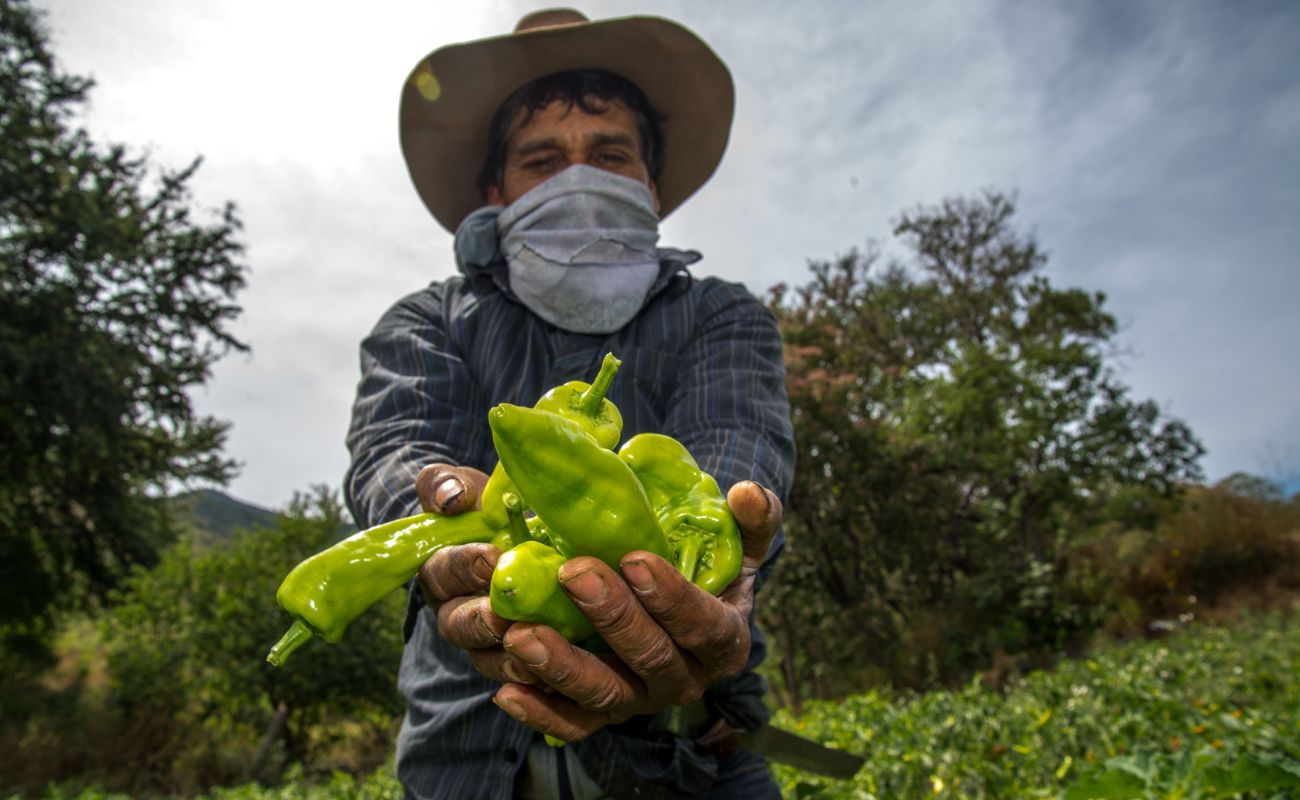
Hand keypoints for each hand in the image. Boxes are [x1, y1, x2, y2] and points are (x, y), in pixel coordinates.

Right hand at [412, 464, 539, 682]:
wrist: (510, 533)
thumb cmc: (482, 507)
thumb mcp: (460, 487)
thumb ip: (445, 485)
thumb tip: (451, 498)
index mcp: (440, 573)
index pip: (445, 572)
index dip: (466, 565)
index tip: (492, 556)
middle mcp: (458, 613)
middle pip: (460, 626)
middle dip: (481, 621)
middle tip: (504, 616)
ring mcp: (487, 642)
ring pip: (488, 659)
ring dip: (507, 660)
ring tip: (530, 659)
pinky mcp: (522, 660)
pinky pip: (524, 680)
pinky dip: (537, 684)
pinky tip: (557, 682)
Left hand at [491, 479, 782, 741]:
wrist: (682, 615)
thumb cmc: (710, 571)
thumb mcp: (741, 545)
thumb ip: (753, 520)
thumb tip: (747, 492)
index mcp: (724, 641)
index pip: (703, 625)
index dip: (672, 597)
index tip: (635, 558)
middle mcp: (686, 680)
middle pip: (650, 657)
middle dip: (611, 617)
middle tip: (572, 573)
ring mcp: (642, 700)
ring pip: (605, 695)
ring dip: (562, 667)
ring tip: (521, 633)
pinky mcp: (603, 714)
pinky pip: (572, 723)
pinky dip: (540, 712)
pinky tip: (507, 690)